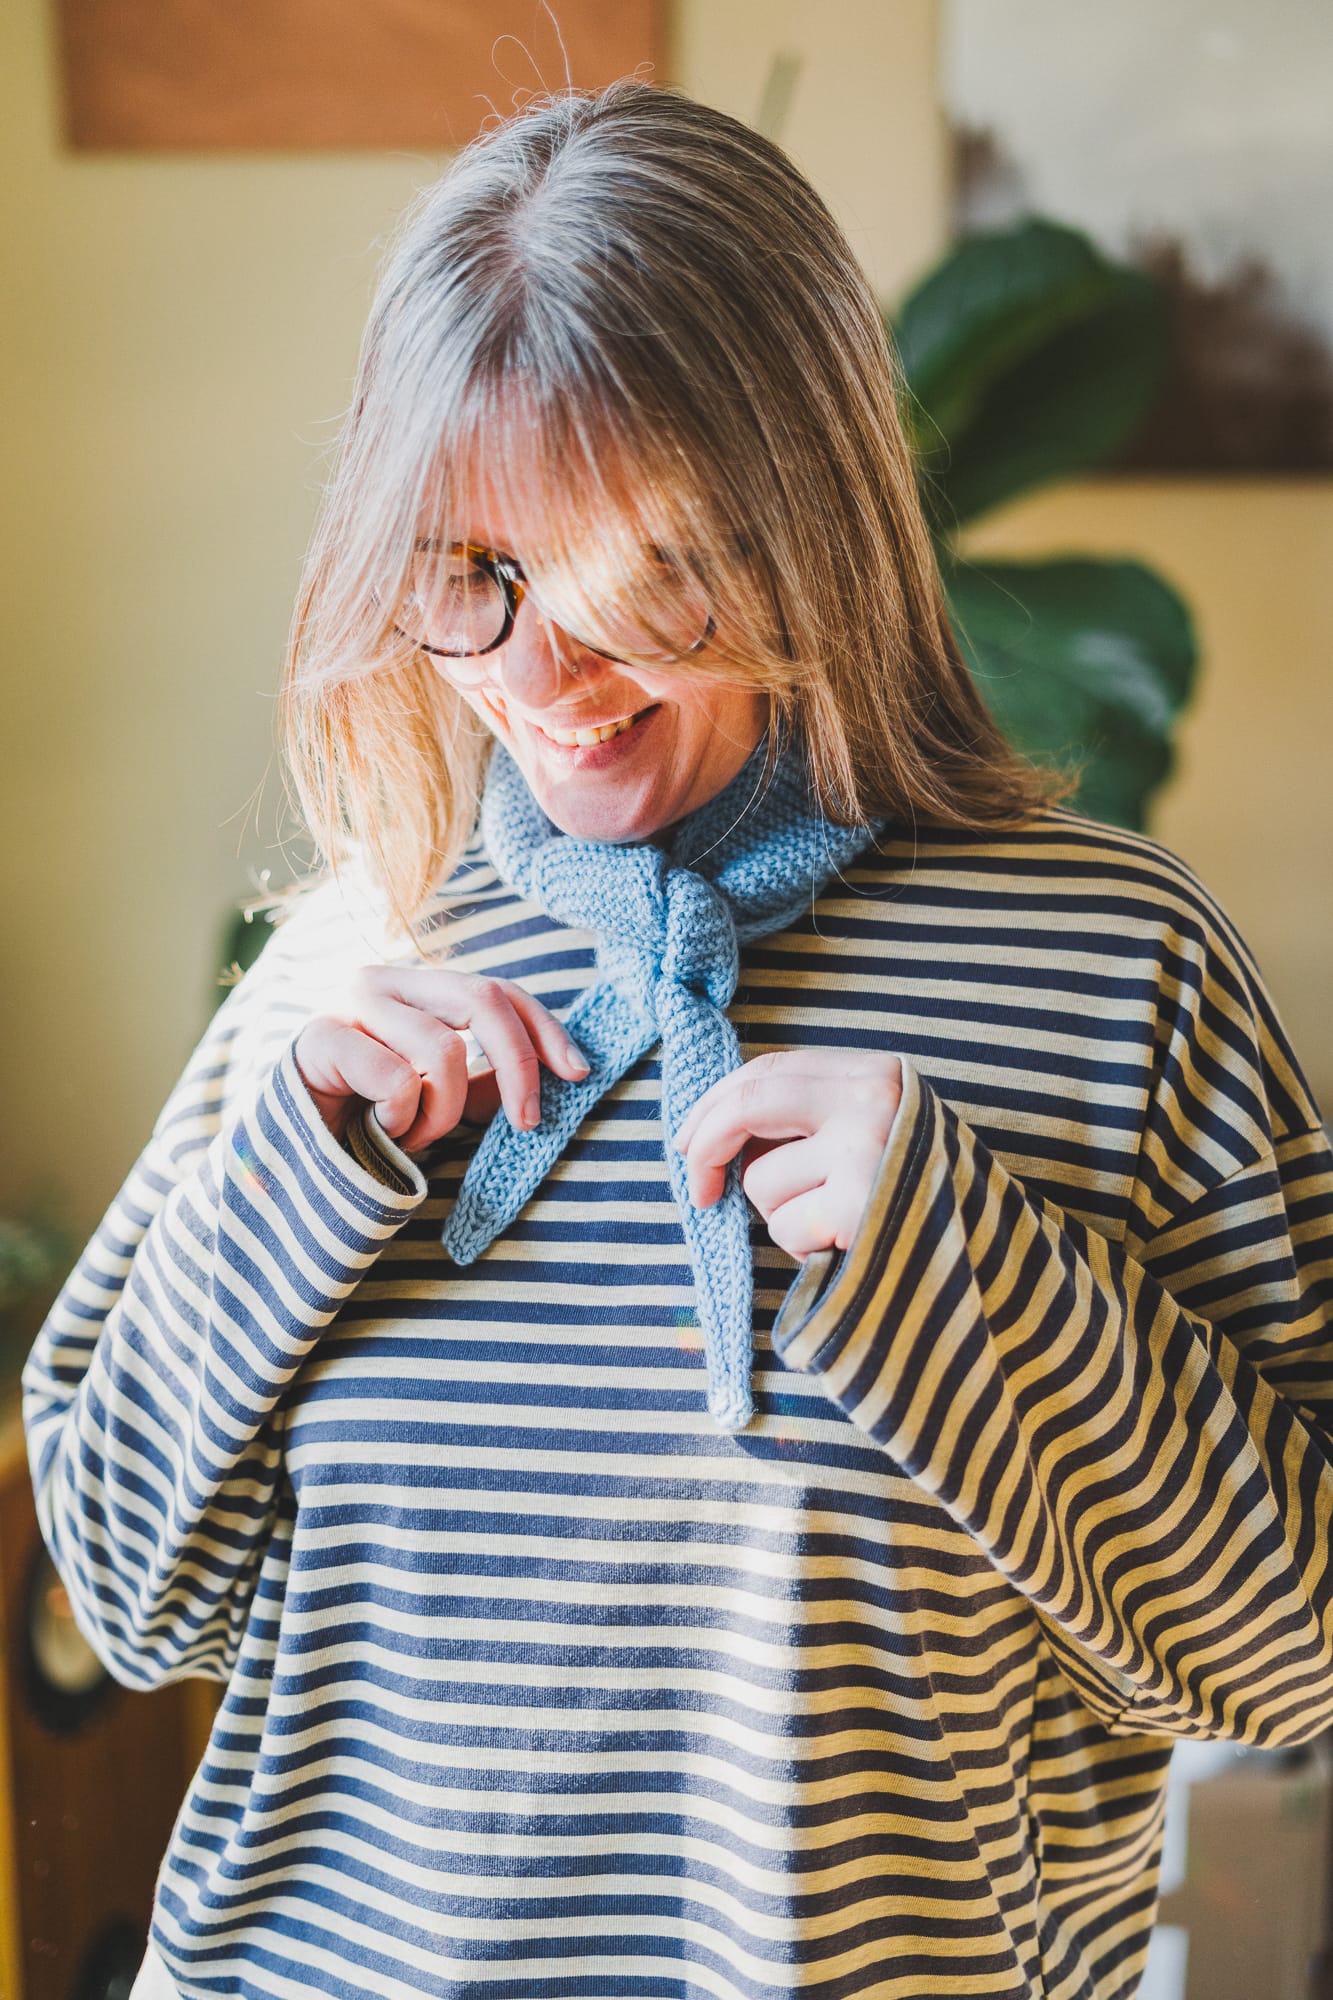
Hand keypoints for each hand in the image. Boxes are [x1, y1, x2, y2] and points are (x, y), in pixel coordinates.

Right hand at [294, 965, 588, 1152]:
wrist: (291, 1149)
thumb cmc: (369, 1119)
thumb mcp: (444, 1098)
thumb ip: (490, 1081)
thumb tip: (561, 1073)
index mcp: (422, 989)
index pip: (501, 990)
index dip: (546, 1029)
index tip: (579, 1073)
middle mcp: (387, 980)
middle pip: (483, 1000)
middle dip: (518, 1067)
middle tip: (527, 1124)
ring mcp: (350, 1003)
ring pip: (443, 1051)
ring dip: (442, 1114)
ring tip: (413, 1134)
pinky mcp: (320, 1036)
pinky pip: (396, 1081)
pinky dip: (401, 1121)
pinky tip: (379, 1131)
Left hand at [674, 1049, 901, 1260]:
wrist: (994, 1264)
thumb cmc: (919, 1202)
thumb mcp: (877, 1137)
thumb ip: (816, 1119)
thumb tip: (719, 1132)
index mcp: (876, 1074)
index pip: (769, 1069)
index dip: (716, 1103)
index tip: (687, 1139)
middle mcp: (871, 1100)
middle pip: (749, 1102)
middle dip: (707, 1144)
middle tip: (698, 1188)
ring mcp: (865, 1149)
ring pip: (762, 1179)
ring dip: (781, 1216)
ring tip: (832, 1226)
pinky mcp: (857, 1204)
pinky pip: (785, 1226)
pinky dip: (802, 1248)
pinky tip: (844, 1247)